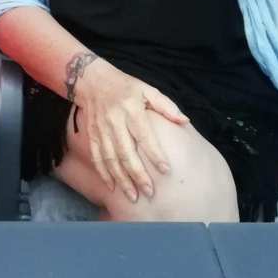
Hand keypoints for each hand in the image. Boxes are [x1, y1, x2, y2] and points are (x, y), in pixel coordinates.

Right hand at [74, 59, 188, 202]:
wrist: (92, 81)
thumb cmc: (125, 87)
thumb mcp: (147, 89)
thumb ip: (166, 106)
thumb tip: (185, 121)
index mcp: (131, 110)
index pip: (144, 135)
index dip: (155, 154)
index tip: (165, 170)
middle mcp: (115, 121)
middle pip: (126, 152)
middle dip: (137, 174)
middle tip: (149, 192)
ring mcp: (101, 130)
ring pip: (111, 159)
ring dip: (121, 179)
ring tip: (132, 196)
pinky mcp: (92, 135)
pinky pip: (97, 157)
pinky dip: (103, 173)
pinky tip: (112, 186)